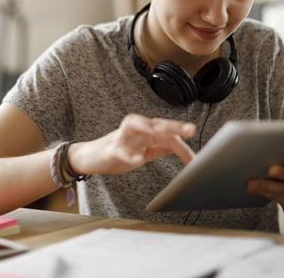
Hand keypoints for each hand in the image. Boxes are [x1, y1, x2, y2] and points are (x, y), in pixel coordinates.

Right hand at [68, 114, 195, 175]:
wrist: (88, 157)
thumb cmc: (116, 152)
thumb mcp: (143, 150)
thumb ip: (160, 147)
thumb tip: (179, 145)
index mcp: (144, 132)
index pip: (167, 134)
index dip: (182, 146)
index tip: (195, 160)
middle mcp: (134, 131)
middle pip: (154, 123)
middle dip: (172, 126)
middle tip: (190, 129)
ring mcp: (120, 138)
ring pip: (134, 126)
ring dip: (149, 127)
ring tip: (163, 132)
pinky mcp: (109, 150)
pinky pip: (118, 150)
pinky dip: (128, 154)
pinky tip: (137, 159)